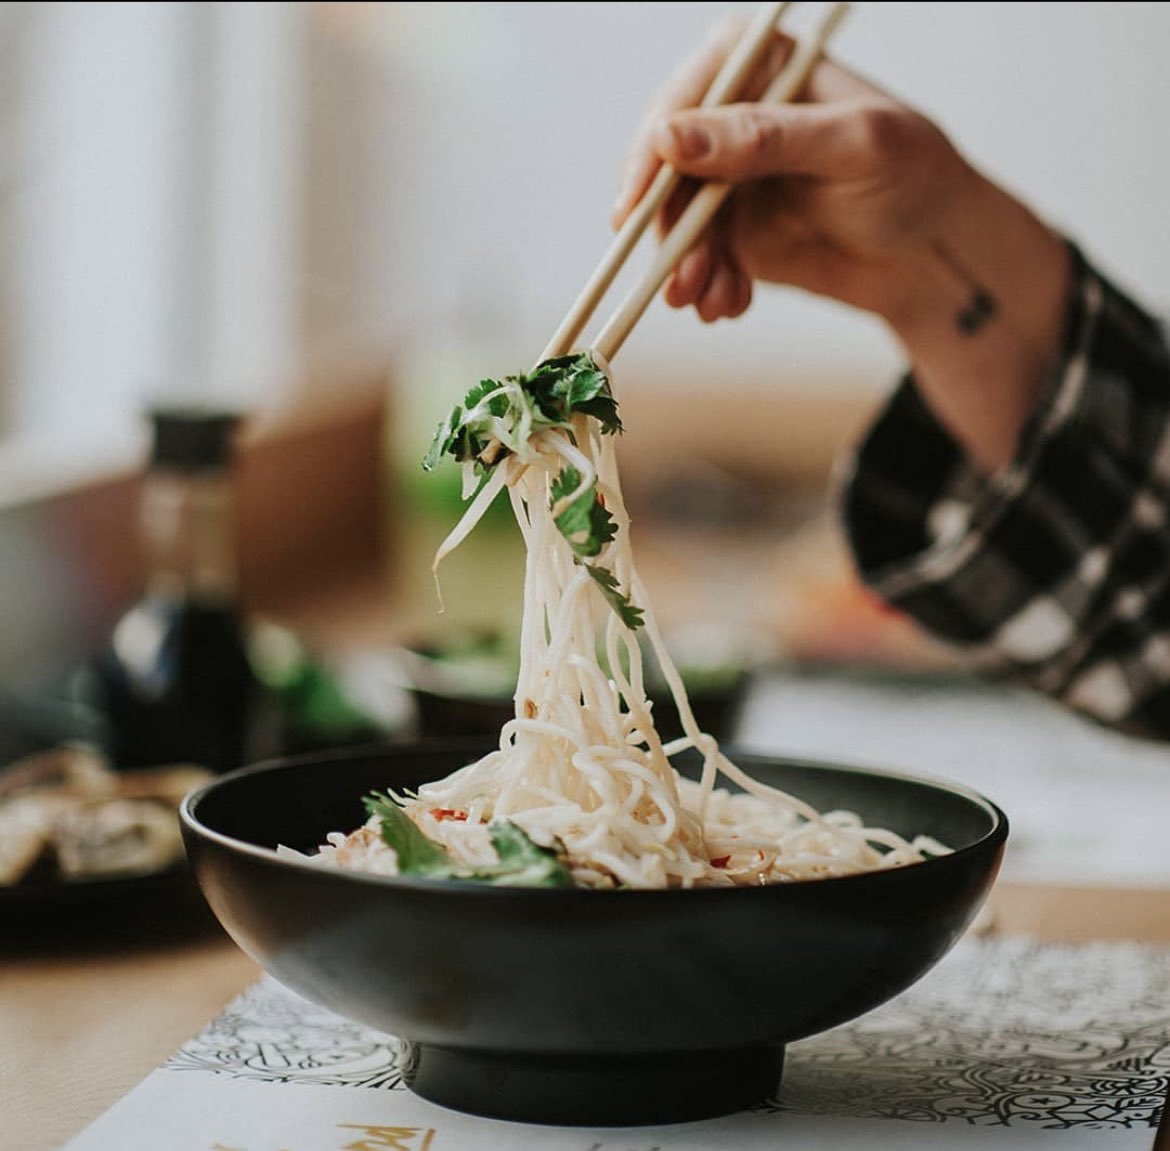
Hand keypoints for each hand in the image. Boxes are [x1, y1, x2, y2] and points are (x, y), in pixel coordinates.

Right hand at [614, 20, 967, 327]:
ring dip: (687, 269)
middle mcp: (735, 119)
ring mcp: (730, 180)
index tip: (635, 210)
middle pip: (669, 170)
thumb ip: (763, 139)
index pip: (685, 99)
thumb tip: (671, 139)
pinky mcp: (732, 232)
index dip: (650, 155)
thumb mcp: (851, 147)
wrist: (934, 254)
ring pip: (677, 223)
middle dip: (670, 231)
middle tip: (680, 281)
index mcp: (762, 67)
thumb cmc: (916, 178)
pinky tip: (729, 305)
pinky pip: (697, 259)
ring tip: (712, 303)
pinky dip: (708, 286)